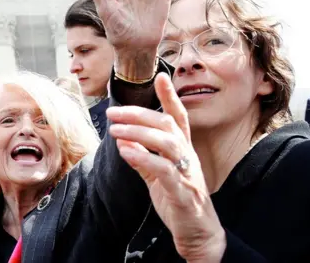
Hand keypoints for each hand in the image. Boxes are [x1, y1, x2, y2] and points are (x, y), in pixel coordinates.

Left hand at [107, 73, 225, 261]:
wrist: (198, 232)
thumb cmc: (177, 199)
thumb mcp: (157, 173)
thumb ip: (143, 155)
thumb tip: (124, 139)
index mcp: (182, 149)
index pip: (178, 116)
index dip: (169, 96)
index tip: (160, 76)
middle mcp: (187, 156)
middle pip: (166, 125)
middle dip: (138, 114)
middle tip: (112, 112)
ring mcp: (187, 173)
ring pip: (166, 143)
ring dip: (138, 133)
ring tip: (114, 130)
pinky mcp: (182, 192)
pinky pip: (163, 171)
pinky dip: (143, 159)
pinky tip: (126, 152)